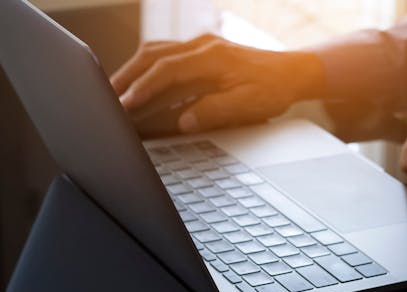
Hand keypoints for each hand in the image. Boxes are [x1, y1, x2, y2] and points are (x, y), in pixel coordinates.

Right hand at [110, 34, 323, 132]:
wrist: (295, 72)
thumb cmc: (274, 90)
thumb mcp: (248, 105)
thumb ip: (215, 111)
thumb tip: (184, 122)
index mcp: (213, 57)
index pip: (168, 70)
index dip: (144, 88)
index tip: (126, 104)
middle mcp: (203, 45)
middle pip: (153, 55)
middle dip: (126, 77)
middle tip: (104, 97)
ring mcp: (201, 45)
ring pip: (155, 51)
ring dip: (132, 70)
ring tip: (113, 91)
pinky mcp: (201, 51)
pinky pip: (165, 54)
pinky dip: (147, 68)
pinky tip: (137, 83)